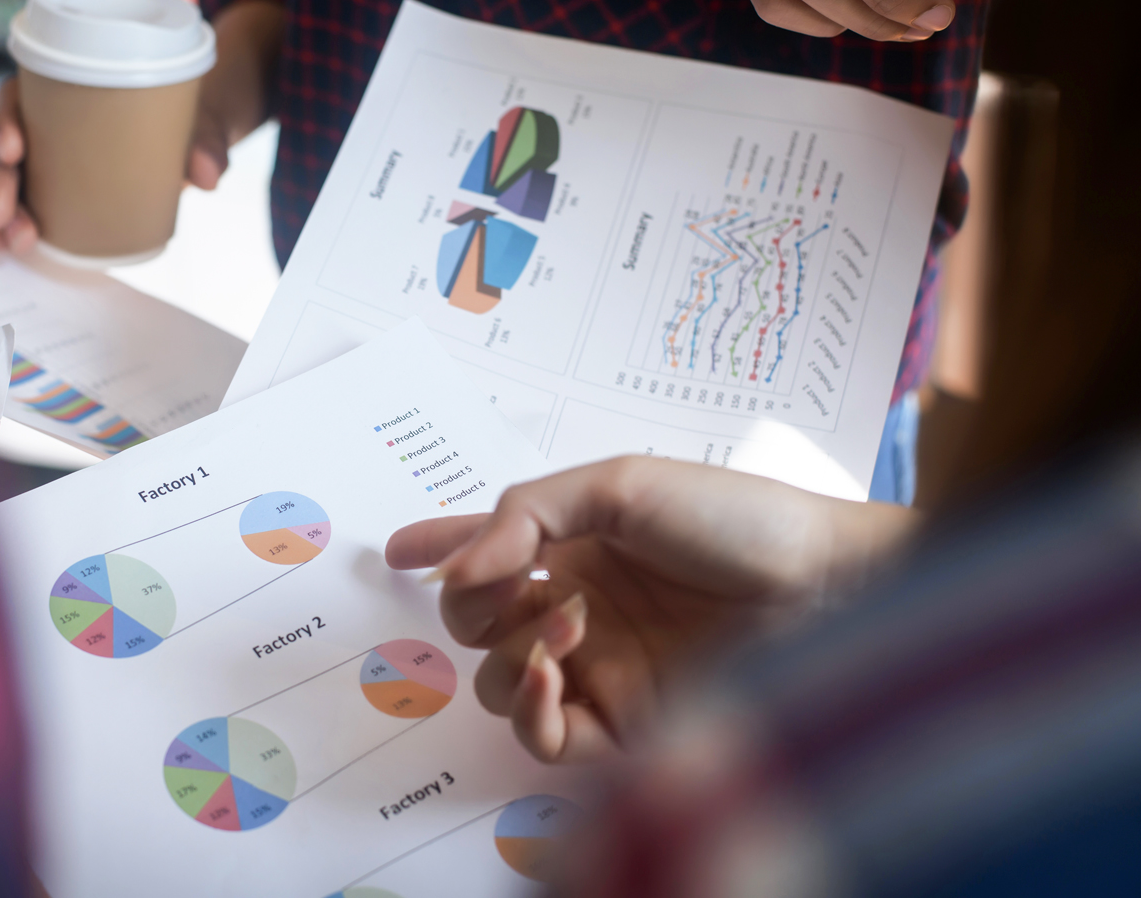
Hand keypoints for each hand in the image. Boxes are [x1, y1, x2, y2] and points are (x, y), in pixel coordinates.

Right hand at [0, 0, 285, 254]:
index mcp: (70, 87)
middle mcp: (52, 119)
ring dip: (5, 212)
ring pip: (14, 179)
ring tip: (12, 242)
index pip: (21, 95)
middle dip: (0, 182)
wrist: (200, 138)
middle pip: (8, 146)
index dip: (6, 119)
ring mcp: (55, 156)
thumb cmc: (192, 118)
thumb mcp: (202, 122)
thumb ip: (208, 144)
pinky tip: (7, 249)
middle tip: (4, 216)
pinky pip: (31, 202)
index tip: (14, 148)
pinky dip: (16, 225)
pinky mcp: (64, 186)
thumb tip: (209, 176)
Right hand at [385, 457, 915, 762]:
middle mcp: (575, 607)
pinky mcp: (622, 722)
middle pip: (475, 625)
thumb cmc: (734, 518)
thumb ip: (525, 512)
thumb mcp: (621, 483)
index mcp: (572, 545)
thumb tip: (455, 565)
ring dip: (512, 650)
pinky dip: (532, 708)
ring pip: (499, 682)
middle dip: (471, 604)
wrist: (824, 584)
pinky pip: (544, 736)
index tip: (396, 551)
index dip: (437, 549)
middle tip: (514, 582)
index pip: (486, 552)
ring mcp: (596, 667)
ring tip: (570, 620)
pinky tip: (557, 671)